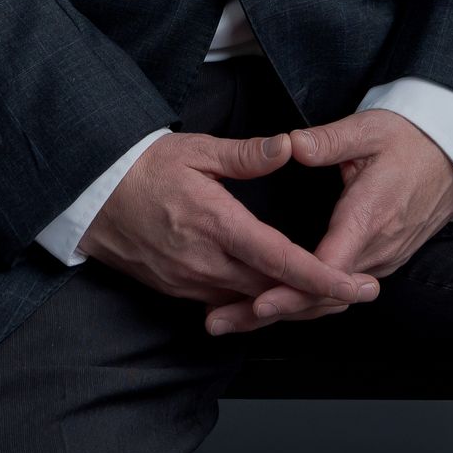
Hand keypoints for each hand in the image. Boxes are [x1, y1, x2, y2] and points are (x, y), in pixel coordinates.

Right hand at [78, 129, 381, 321]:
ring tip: (332, 296)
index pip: (280, 261)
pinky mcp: (179, 290)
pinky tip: (281, 295)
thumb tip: (288, 146)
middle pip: (274, 293)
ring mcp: (190, 281)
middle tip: (361, 292)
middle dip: (320, 298)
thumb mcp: (195, 149)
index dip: (323, 278)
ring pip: (253, 305)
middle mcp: (205, 262)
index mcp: (216, 224)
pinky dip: (258, 303)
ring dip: (291, 304)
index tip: (356, 287)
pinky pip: (227, 304)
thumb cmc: (144, 169)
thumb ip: (246, 154)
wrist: (90, 198)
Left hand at [201, 109, 452, 334]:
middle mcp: (377, 248)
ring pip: (330, 300)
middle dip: (272, 311)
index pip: (328, 267)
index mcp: (369, 216)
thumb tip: (289, 145)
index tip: (259, 301)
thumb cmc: (411, 140)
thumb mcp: (369, 129)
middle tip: (222, 321)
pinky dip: (306, 305)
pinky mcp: (382, 261)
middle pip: (322, 296)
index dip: (293, 289)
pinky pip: (341, 292)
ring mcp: (382, 260)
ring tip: (234, 321)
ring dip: (284, 314)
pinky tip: (274, 307)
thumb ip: (327, 140)